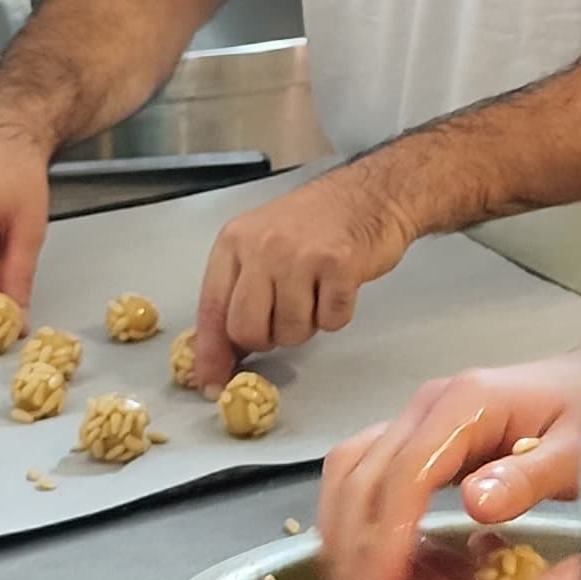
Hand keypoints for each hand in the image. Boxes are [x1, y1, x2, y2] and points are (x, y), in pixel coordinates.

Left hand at [189, 169, 410, 386]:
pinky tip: (337, 286)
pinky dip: (336, 314)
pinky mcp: (341, 265)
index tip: (211, 384)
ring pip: (290, 332)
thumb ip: (238, 293)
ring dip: (306, 325)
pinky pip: (331, 322)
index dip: (211, 353)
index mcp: (234, 242)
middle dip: (266, 339)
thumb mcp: (261, 245)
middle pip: (247, 330)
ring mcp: (301, 255)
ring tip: (315, 292)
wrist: (370, 195)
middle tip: (283, 318)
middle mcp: (262, 246)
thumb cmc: (314, 225)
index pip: (211, 308)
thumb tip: (221, 356)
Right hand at [315, 349, 580, 579]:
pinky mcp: (415, 438)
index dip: (384, 534)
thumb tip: (475, 505)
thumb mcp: (577, 451)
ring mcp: (417, 419)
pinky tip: (368, 566)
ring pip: (350, 472)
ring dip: (344, 534)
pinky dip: (355, 521)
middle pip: (364, 474)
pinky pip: (365, 475)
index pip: (405, 471)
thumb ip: (529, 477)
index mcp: (468, 403)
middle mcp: (429, 405)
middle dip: (355, 545)